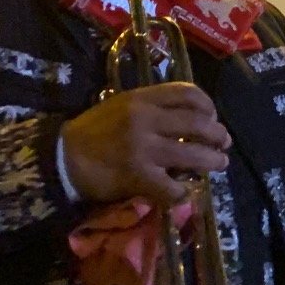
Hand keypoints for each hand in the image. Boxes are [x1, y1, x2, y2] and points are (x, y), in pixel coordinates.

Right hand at [60, 83, 229, 205]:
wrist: (61, 159)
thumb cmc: (93, 132)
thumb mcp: (121, 106)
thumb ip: (152, 107)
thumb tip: (190, 120)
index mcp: (141, 99)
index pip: (187, 93)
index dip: (208, 105)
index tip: (212, 117)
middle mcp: (145, 120)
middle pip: (198, 123)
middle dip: (218, 135)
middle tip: (223, 143)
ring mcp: (143, 149)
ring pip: (193, 154)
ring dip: (213, 161)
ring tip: (219, 164)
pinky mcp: (139, 177)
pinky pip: (173, 187)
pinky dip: (183, 192)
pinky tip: (184, 192)